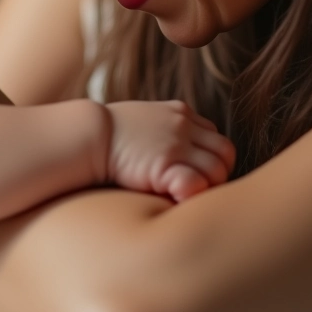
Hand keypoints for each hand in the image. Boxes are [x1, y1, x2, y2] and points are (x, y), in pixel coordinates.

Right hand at [105, 100, 234, 201]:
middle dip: (218, 173)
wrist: (87, 134)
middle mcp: (183, 125)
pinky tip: (177, 199)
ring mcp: (177, 145)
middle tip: (199, 189)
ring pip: (217, 170)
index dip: (211, 157)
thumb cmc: (108, 132)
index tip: (196, 172)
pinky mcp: (166, 166)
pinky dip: (194, 196)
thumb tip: (168, 147)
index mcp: (180, 112)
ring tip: (187, 196)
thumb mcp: (143, 117)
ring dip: (207, 187)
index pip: (216, 136)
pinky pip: (197, 185)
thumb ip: (163, 127)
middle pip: (225, 152)